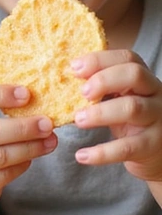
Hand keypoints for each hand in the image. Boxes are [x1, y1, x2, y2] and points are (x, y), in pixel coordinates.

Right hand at [0, 84, 56, 204]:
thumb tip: (34, 97)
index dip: (1, 95)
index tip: (27, 94)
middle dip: (23, 127)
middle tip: (47, 123)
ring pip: (0, 156)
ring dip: (30, 147)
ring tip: (50, 140)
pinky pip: (3, 175)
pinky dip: (22, 165)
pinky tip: (32, 157)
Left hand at [73, 49, 161, 181]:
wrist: (157, 155)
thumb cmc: (131, 121)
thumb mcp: (121, 98)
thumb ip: (100, 86)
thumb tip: (62, 77)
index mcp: (143, 78)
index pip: (127, 58)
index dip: (100, 60)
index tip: (74, 68)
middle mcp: (155, 94)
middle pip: (134, 75)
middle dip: (104, 79)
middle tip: (82, 93)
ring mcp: (157, 119)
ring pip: (132, 108)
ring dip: (100, 113)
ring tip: (78, 120)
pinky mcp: (152, 146)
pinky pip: (127, 147)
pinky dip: (103, 152)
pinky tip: (82, 156)